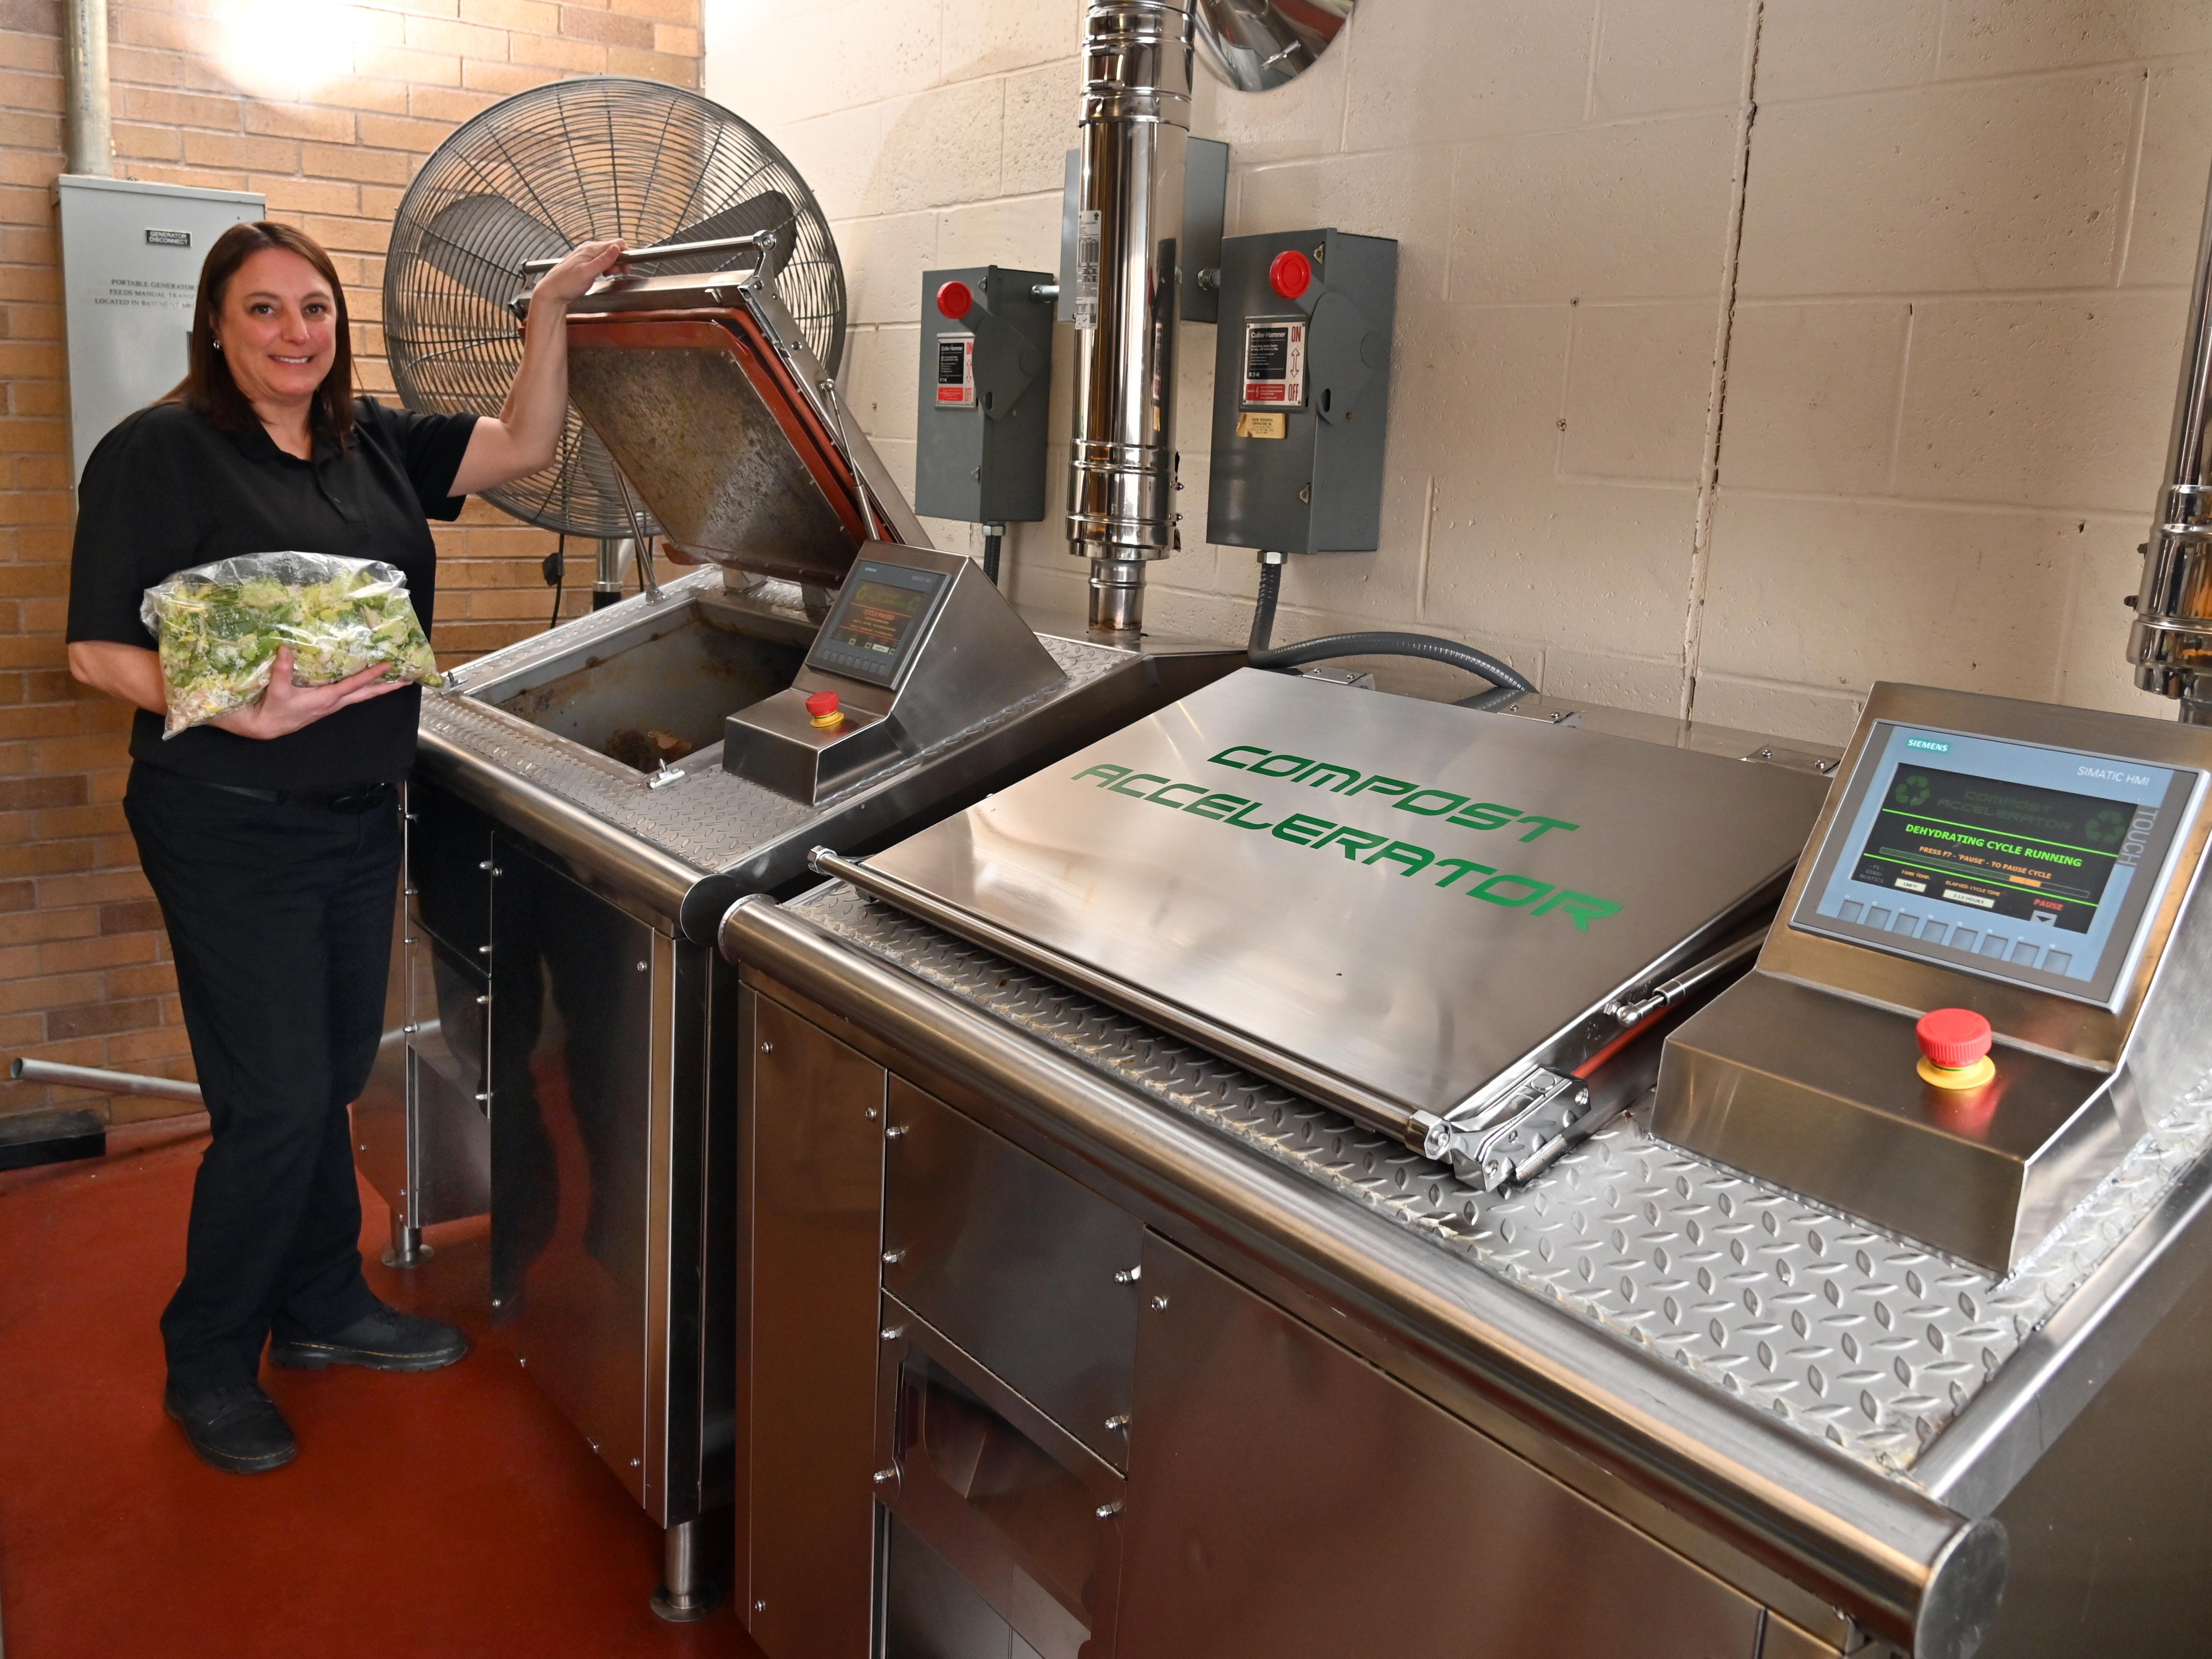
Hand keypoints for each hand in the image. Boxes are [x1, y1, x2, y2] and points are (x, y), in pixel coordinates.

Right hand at [211, 647, 408, 739]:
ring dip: (377, 688)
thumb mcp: (277, 689)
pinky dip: (362, 688)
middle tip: (407, 679)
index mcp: (326, 699)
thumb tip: (286, 649)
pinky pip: (350, 695)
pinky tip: (366, 682)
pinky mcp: (326, 704)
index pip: (354, 685)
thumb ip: (282, 670)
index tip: (388, 666)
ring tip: (393, 679)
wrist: (266, 727)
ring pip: (360, 695)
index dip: (371, 675)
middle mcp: (334, 703)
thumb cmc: (273, 709)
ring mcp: (331, 705)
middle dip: (387, 687)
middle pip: (366, 694)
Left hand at [531, 239, 627, 310]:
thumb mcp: (587, 273)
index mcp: (591, 249)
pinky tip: (603, 275)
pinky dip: (607, 267)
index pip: (617, 244)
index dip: (626, 255)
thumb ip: (603, 260)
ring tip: (609, 275)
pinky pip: (601, 261)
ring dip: (614, 265)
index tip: (626, 268)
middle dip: (620, 261)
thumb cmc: (566, 284)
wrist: (552, 292)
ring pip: (608, 255)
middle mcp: (589, 249)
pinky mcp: (586, 263)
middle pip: (613, 249)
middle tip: (619, 274)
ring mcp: (587, 255)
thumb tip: (617, 248)